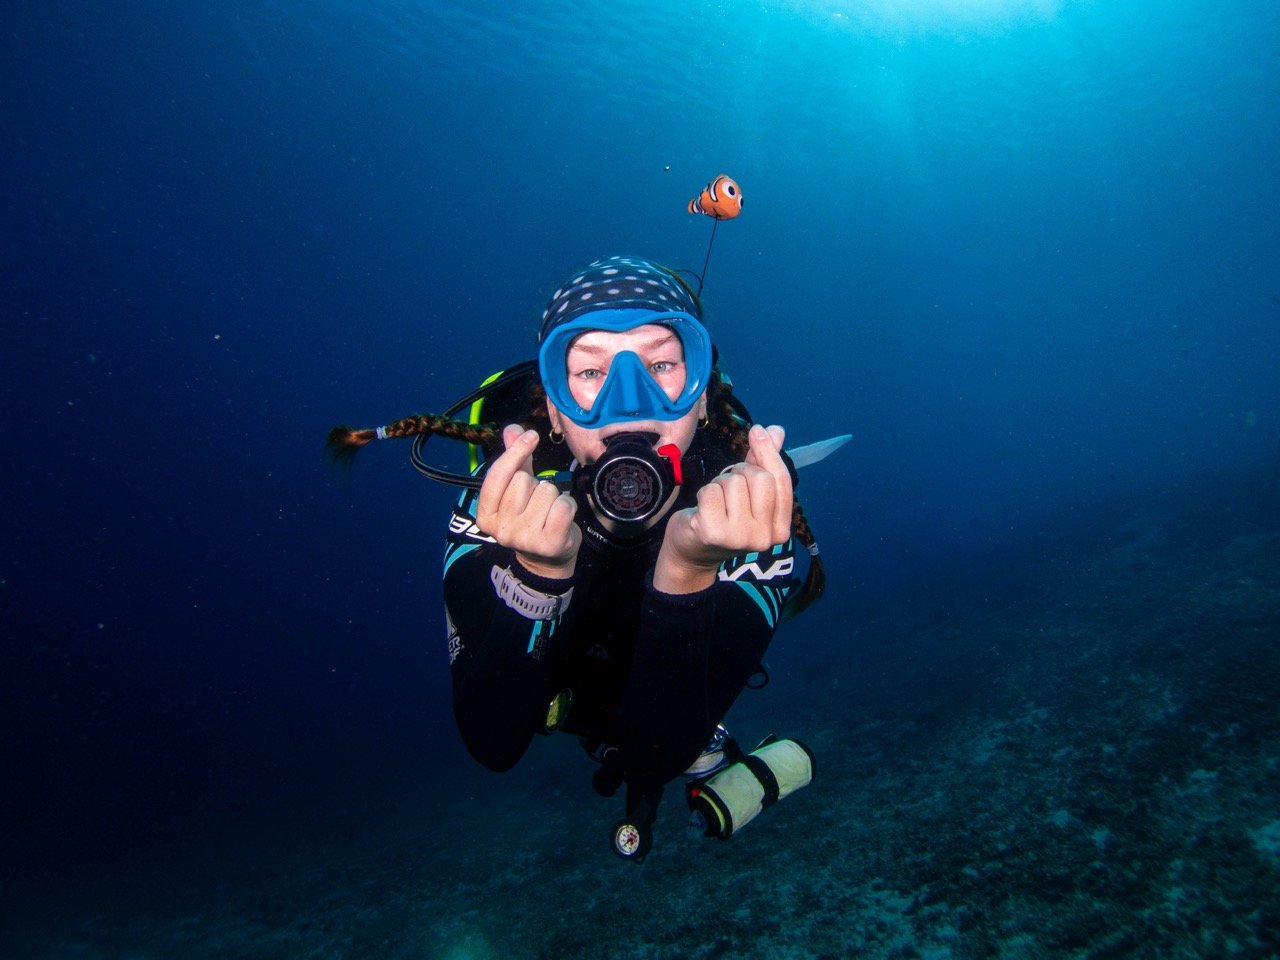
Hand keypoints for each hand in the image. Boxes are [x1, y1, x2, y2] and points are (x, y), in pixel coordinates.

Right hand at [475, 425, 580, 578]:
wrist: (546, 561)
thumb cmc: (530, 519)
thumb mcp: (516, 491)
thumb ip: (514, 461)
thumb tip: (512, 429)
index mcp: (486, 516)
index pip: (497, 476)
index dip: (515, 452)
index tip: (531, 436)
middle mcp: (502, 529)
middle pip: (523, 480)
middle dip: (535, 484)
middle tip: (536, 503)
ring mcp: (525, 538)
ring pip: (547, 491)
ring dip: (553, 496)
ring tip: (548, 513)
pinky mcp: (550, 543)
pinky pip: (564, 505)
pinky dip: (568, 506)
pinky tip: (561, 519)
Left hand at [655, 424, 792, 593]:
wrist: (691, 553)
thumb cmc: (723, 519)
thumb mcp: (748, 495)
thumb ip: (763, 464)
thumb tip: (777, 431)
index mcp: (779, 530)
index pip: (781, 481)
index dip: (769, 452)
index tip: (757, 431)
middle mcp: (763, 537)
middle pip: (760, 478)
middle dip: (741, 471)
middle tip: (729, 486)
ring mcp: (739, 537)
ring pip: (734, 482)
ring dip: (720, 484)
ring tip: (716, 502)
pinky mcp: (713, 532)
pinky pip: (711, 491)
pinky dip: (704, 493)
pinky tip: (702, 510)